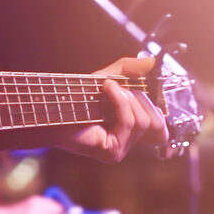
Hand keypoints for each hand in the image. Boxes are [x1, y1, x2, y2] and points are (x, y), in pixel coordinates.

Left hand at [50, 56, 168, 162]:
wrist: (52, 107)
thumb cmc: (75, 97)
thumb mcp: (106, 78)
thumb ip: (129, 69)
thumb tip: (152, 61)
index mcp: (130, 131)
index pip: (161, 128)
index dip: (157, 107)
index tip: (144, 88)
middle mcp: (127, 144)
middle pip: (157, 123)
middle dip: (139, 98)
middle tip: (117, 88)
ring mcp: (121, 150)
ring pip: (143, 121)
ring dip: (126, 98)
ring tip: (107, 88)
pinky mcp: (113, 152)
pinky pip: (129, 122)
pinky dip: (119, 101)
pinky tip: (106, 90)